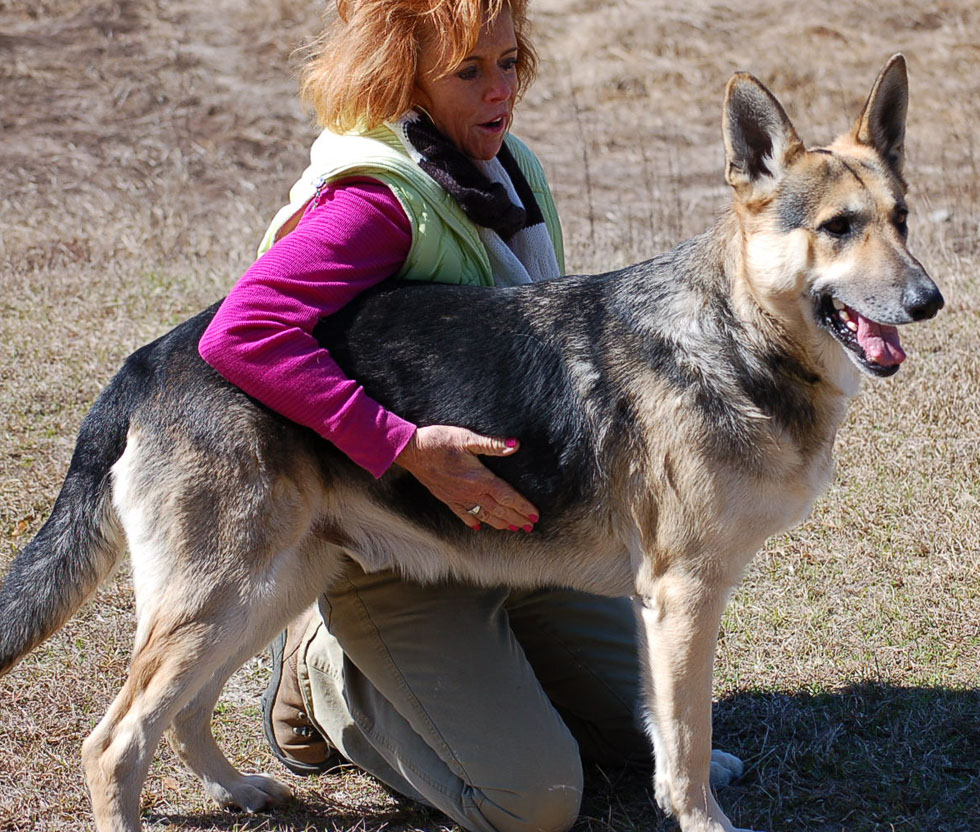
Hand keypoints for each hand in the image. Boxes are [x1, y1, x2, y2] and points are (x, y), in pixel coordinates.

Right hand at [394, 425, 539, 531]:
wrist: (412, 451)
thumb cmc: (440, 441)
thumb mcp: (467, 438)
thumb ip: (492, 444)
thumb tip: (515, 445)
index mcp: (480, 479)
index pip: (507, 496)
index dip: (522, 507)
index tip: (534, 515)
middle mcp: (471, 492)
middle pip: (499, 510)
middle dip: (516, 518)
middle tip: (530, 526)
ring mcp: (458, 498)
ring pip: (484, 515)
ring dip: (500, 522)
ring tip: (513, 529)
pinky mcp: (446, 498)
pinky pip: (463, 515)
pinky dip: (473, 522)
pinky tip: (479, 527)